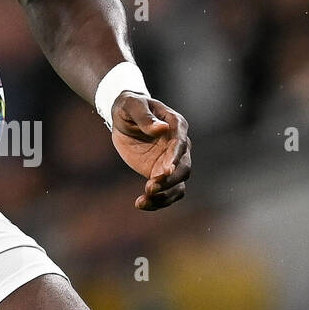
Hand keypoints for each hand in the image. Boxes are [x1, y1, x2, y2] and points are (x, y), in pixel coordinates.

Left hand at [110, 93, 191, 210]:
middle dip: (169, 180)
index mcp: (176, 125)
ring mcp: (172, 162)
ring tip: (144, 200)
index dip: (175, 157)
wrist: (124, 118)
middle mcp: (179, 146)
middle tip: (150, 187)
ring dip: (165, 195)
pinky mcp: (162, 173)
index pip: (180, 144)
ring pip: (178, 185)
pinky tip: (141, 203)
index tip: (165, 170)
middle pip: (184, 168)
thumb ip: (145, 117)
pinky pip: (167, 191)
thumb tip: (161, 128)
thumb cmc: (129, 107)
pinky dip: (157, 201)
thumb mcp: (132, 106)